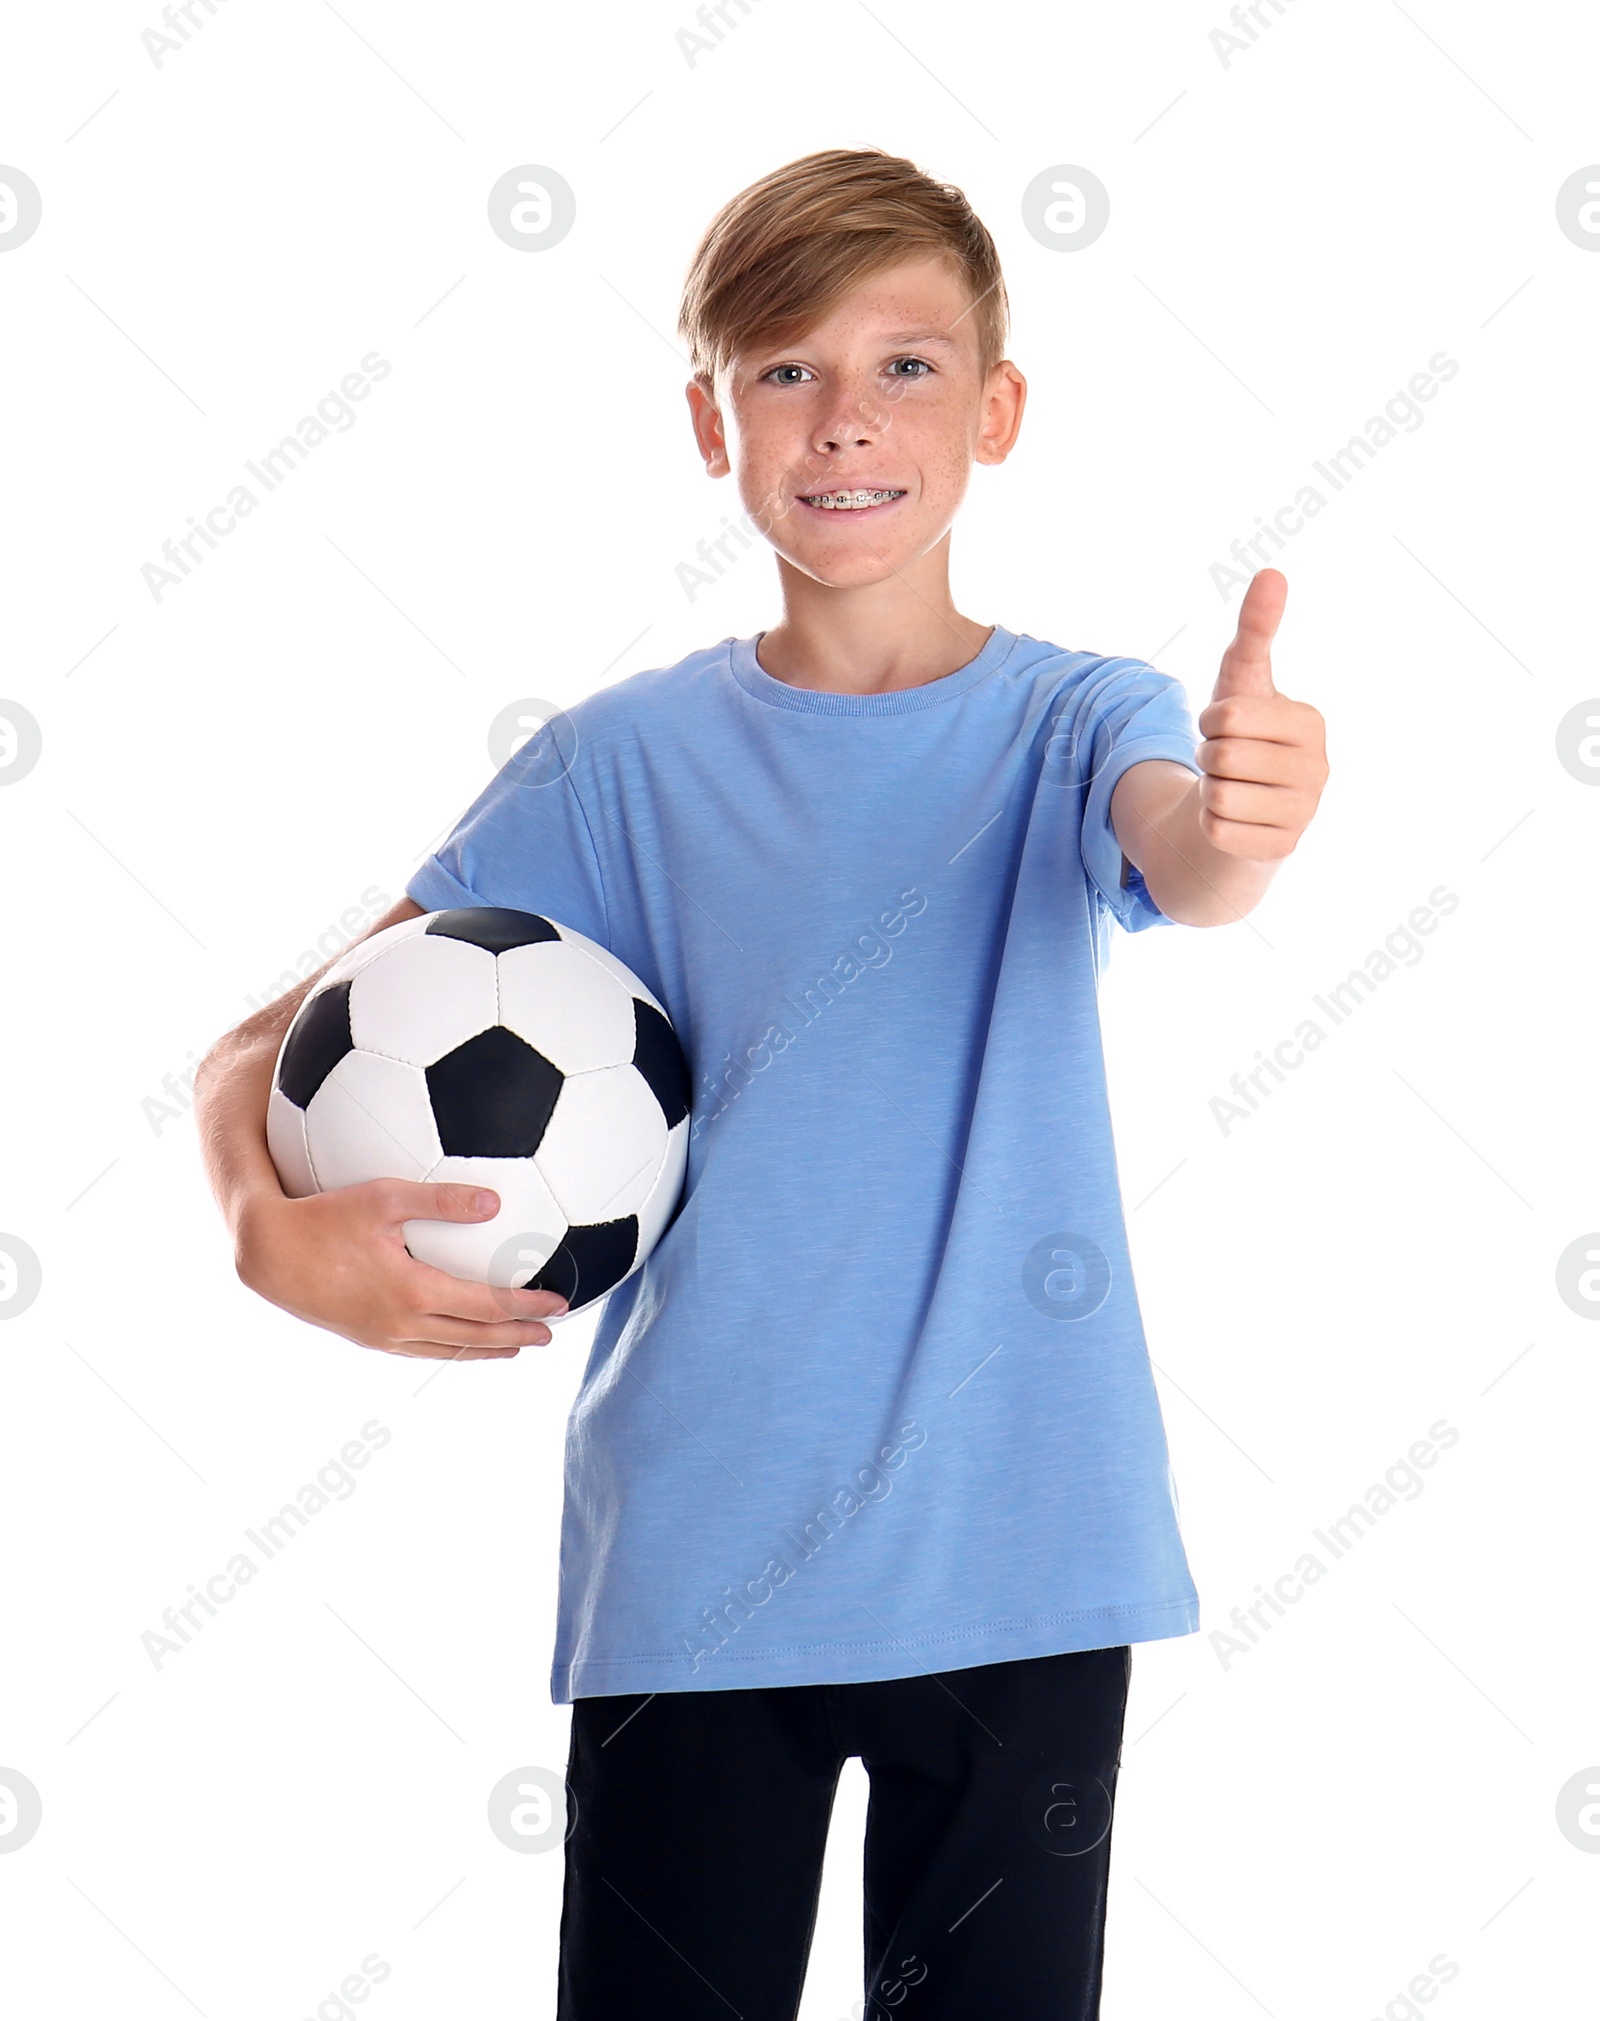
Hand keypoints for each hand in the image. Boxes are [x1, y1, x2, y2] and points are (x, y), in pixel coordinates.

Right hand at [235, 1180, 567, 1357]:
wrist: (267, 1254)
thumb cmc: (323, 1216)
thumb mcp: (383, 1197)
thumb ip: (442, 1199)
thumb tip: (495, 1201)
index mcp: (413, 1292)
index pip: (486, 1306)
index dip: (526, 1306)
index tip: (557, 1305)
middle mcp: (401, 1323)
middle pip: (474, 1337)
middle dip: (516, 1336)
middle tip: (550, 1335)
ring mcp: (382, 1336)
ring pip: (447, 1350)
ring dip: (486, 1349)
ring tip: (515, 1348)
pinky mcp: (365, 1337)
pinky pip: (420, 1349)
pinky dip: (451, 1348)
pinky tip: (458, 1341)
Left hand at [1197, 569, 1327, 858]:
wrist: (1241, 804)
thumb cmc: (1241, 735)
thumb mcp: (1241, 681)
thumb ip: (1255, 631)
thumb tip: (1271, 573)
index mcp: (1311, 724)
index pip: (1228, 716)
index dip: (1210, 720)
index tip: (1225, 726)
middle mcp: (1318, 770)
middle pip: (1221, 757)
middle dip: (1207, 757)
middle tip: (1225, 761)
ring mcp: (1304, 814)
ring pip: (1217, 797)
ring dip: (1208, 792)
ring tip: (1230, 787)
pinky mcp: (1281, 851)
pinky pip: (1217, 832)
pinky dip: (1210, 826)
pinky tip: (1232, 820)